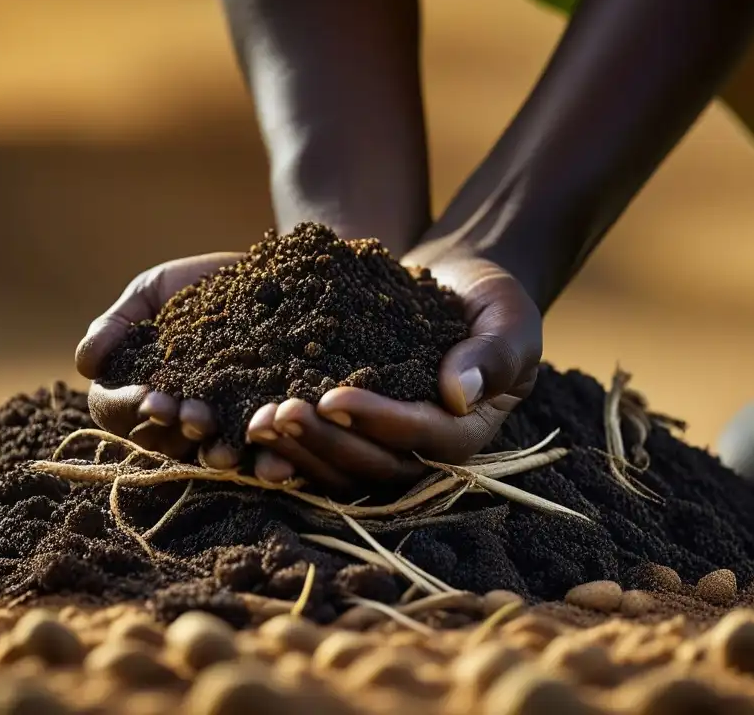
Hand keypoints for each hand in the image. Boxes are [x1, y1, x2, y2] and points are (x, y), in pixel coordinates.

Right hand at [75, 252, 242, 464]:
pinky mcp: (256, 420)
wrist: (261, 274)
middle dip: (170, 431)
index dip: (126, 409)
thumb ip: (116, 326)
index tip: (148, 397)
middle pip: (157, 440)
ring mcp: (215, 421)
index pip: (114, 410)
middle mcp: (173, 414)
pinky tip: (257, 446)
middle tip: (188, 415)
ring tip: (217, 435)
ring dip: (206, 449)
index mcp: (138, 386)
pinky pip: (249, 444)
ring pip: (200, 451)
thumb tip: (84, 366)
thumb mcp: (150, 294)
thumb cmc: (196, 284)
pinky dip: (251, 451)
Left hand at [240, 253, 542, 492]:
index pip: (426, 439)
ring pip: (340, 468)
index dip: (380, 423)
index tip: (334, 397)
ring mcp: (385, 446)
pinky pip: (319, 451)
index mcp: (468, 430)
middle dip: (325, 443)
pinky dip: (285, 445)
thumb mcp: (508, 316)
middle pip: (375, 465)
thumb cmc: (489, 299)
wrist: (452, 286)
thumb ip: (495, 352)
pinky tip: (246, 424)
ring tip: (255, 423)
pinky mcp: (352, 433)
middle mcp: (425, 452)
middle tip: (278, 414)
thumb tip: (460, 394)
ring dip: (296, 451)